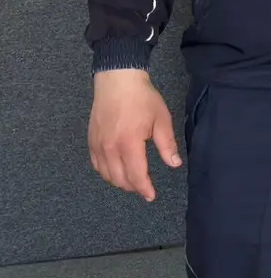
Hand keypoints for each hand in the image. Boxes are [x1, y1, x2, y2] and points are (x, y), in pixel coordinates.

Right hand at [88, 69, 181, 201]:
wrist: (117, 81)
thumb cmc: (142, 98)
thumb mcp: (161, 120)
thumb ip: (167, 145)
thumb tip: (174, 164)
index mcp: (129, 143)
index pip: (135, 175)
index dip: (144, 189)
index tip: (151, 196)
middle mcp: (109, 148)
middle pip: (119, 179)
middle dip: (133, 187)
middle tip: (144, 188)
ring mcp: (97, 145)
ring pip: (106, 174)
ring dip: (119, 181)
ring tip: (132, 181)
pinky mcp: (91, 140)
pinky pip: (96, 164)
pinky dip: (106, 172)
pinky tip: (115, 170)